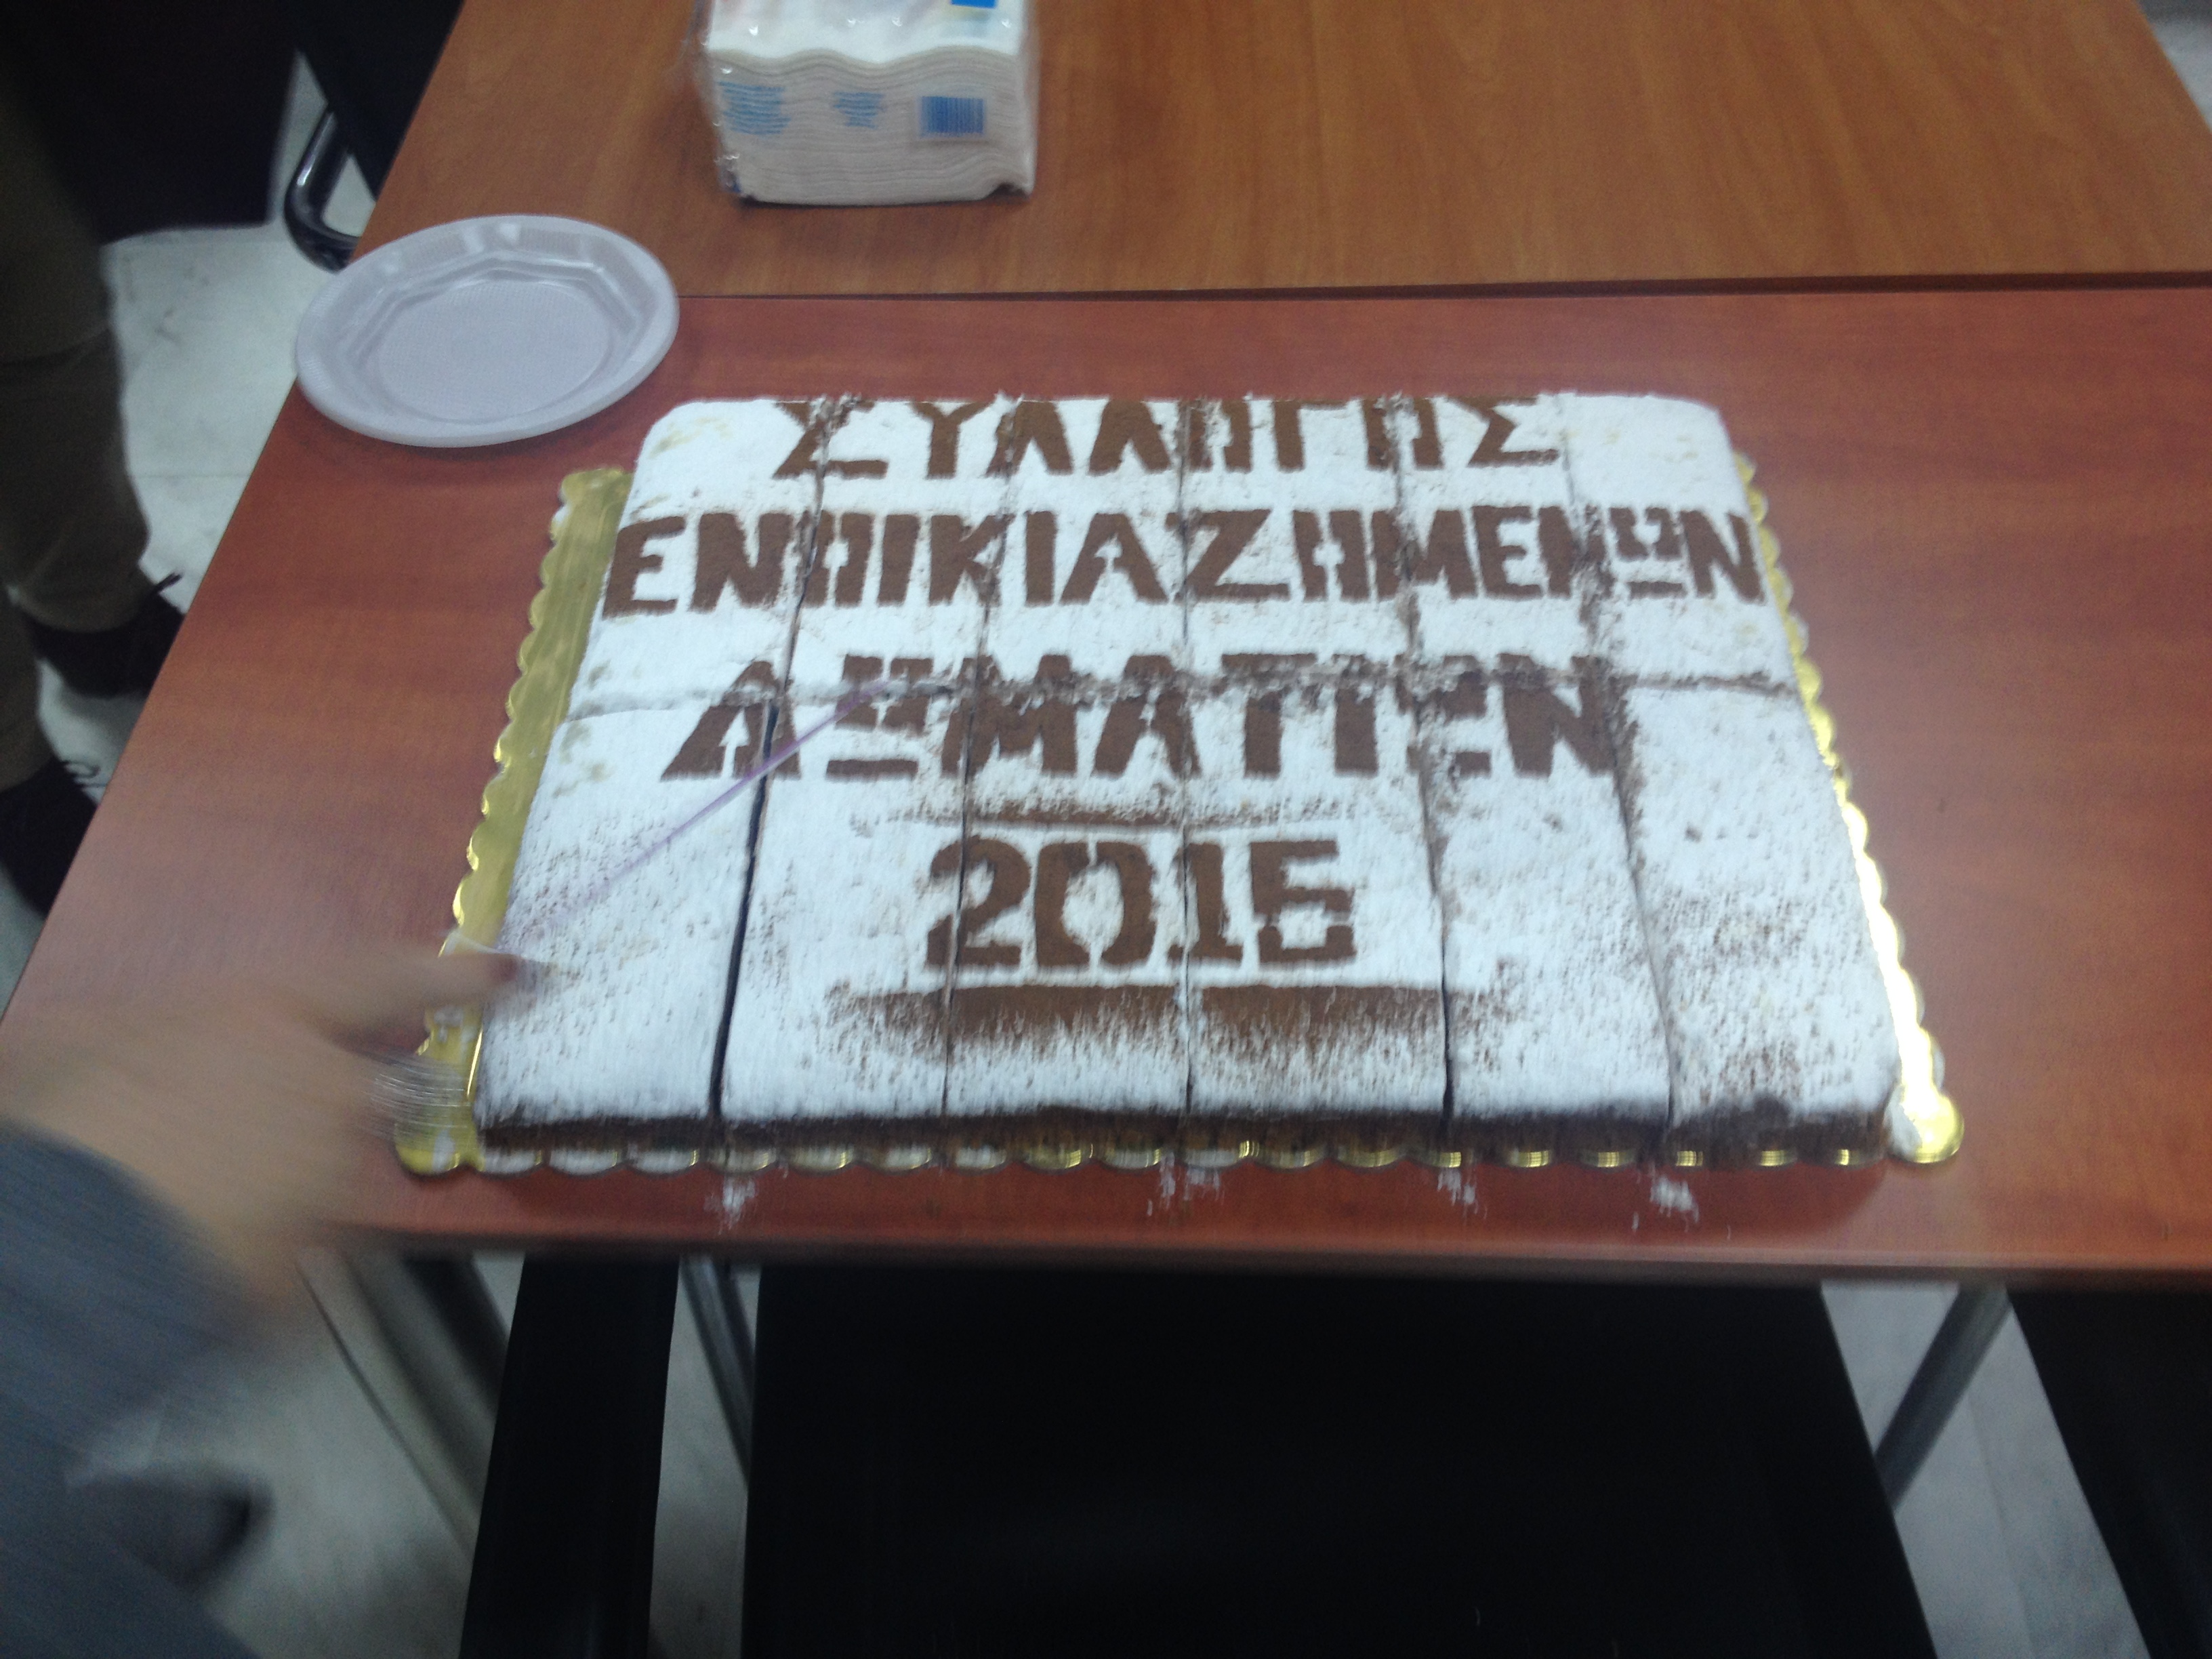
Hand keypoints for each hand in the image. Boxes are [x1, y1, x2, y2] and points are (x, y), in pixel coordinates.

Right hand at [0, 950, 517, 1298]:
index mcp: (275, 1015)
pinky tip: (188, 1250)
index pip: (389, 981)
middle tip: (228, 1126)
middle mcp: (326, 1087)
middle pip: (357, 1089)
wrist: (67, 1236)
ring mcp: (330, 1175)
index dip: (451, 975)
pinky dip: (254, 1253)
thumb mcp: (77, 1036)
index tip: (506, 972)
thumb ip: (137, 1028)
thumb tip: (120, 1038)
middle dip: (308, 1107)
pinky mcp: (316, 1258)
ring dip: (274, 1180)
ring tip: (181, 1195)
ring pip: (325, 1170)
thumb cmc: (68, 1125)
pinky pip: (296, 1249)